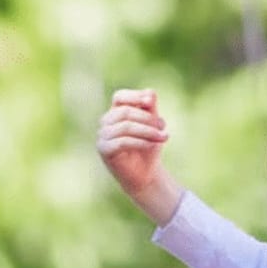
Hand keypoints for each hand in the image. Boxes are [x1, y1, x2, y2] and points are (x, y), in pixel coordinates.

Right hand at [97, 89, 181, 224]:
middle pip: (125, 112)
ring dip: (147, 130)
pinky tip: (152, 145)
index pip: (119, 97)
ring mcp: (102, 136)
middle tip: (164, 127)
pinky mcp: (104, 150)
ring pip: (125, 126)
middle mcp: (106, 122)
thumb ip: (151, 109)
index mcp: (116, 113)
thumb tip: (150, 93)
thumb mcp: (153, 125)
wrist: (145, 174)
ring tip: (163, 137)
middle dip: (147, 118)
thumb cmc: (149, 147)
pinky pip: (122, 141)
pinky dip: (140, 141)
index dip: (134, 97)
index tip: (151, 102)